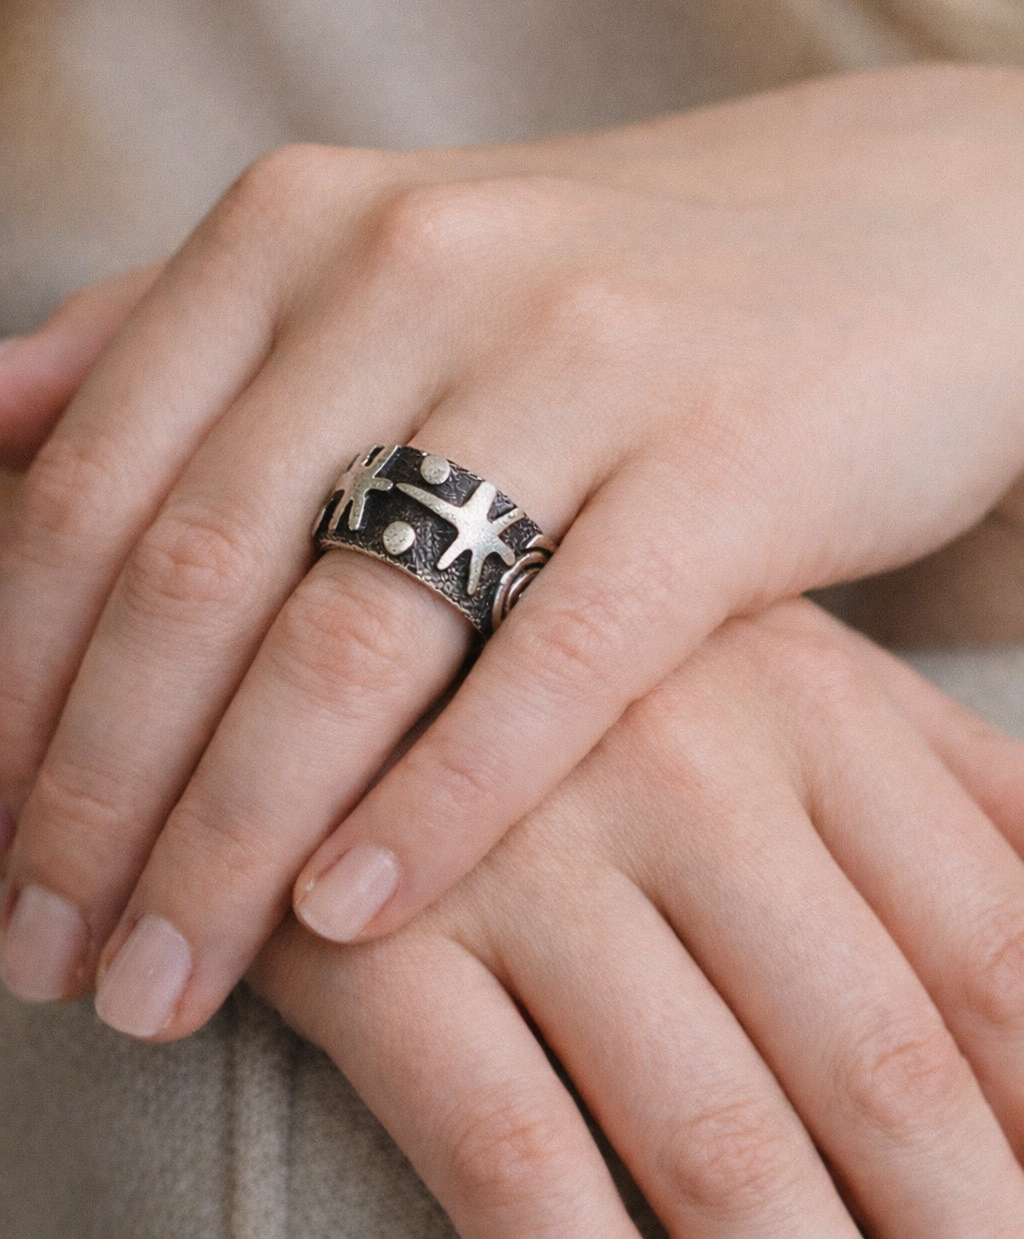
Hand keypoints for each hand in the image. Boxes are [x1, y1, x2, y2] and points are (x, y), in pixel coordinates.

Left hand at [3, 64, 1023, 1040]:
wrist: (876, 238)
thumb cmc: (594, 290)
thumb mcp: (371, 266)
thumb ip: (170, 335)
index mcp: (299, 224)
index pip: (89, 486)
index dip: (6, 687)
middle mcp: (417, 265)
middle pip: (194, 577)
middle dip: (93, 799)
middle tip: (45, 958)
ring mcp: (578, 358)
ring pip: (351, 636)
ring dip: (230, 839)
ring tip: (165, 982)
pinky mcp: (726, 461)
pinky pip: (555, 663)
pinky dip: (439, 804)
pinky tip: (352, 915)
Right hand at [249, 600, 1023, 1237]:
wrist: (351, 621)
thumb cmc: (630, 681)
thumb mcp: (809, 684)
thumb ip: (966, 793)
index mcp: (814, 702)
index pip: (997, 953)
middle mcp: (686, 766)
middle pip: (880, 1062)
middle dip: (956, 1229)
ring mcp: (528, 846)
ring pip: (716, 1136)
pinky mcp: (380, 932)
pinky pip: (508, 1149)